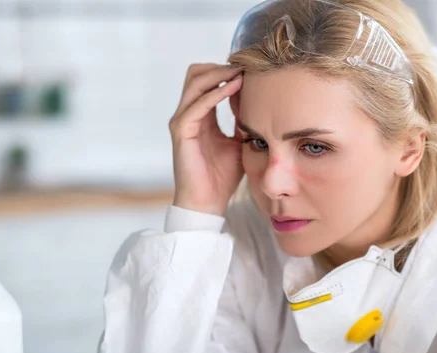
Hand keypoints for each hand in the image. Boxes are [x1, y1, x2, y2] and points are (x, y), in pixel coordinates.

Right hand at [168, 64, 244, 215]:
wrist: (208, 202)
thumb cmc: (222, 176)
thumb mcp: (238, 142)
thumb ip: (242, 120)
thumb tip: (255, 100)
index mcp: (199, 116)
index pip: (207, 80)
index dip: (226, 71)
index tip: (250, 69)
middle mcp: (187, 115)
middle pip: (196, 73)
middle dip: (220, 66)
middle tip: (245, 67)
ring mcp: (182, 121)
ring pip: (195, 82)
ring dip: (219, 74)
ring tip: (241, 72)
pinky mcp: (181, 131)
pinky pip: (198, 104)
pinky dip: (216, 93)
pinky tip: (234, 88)